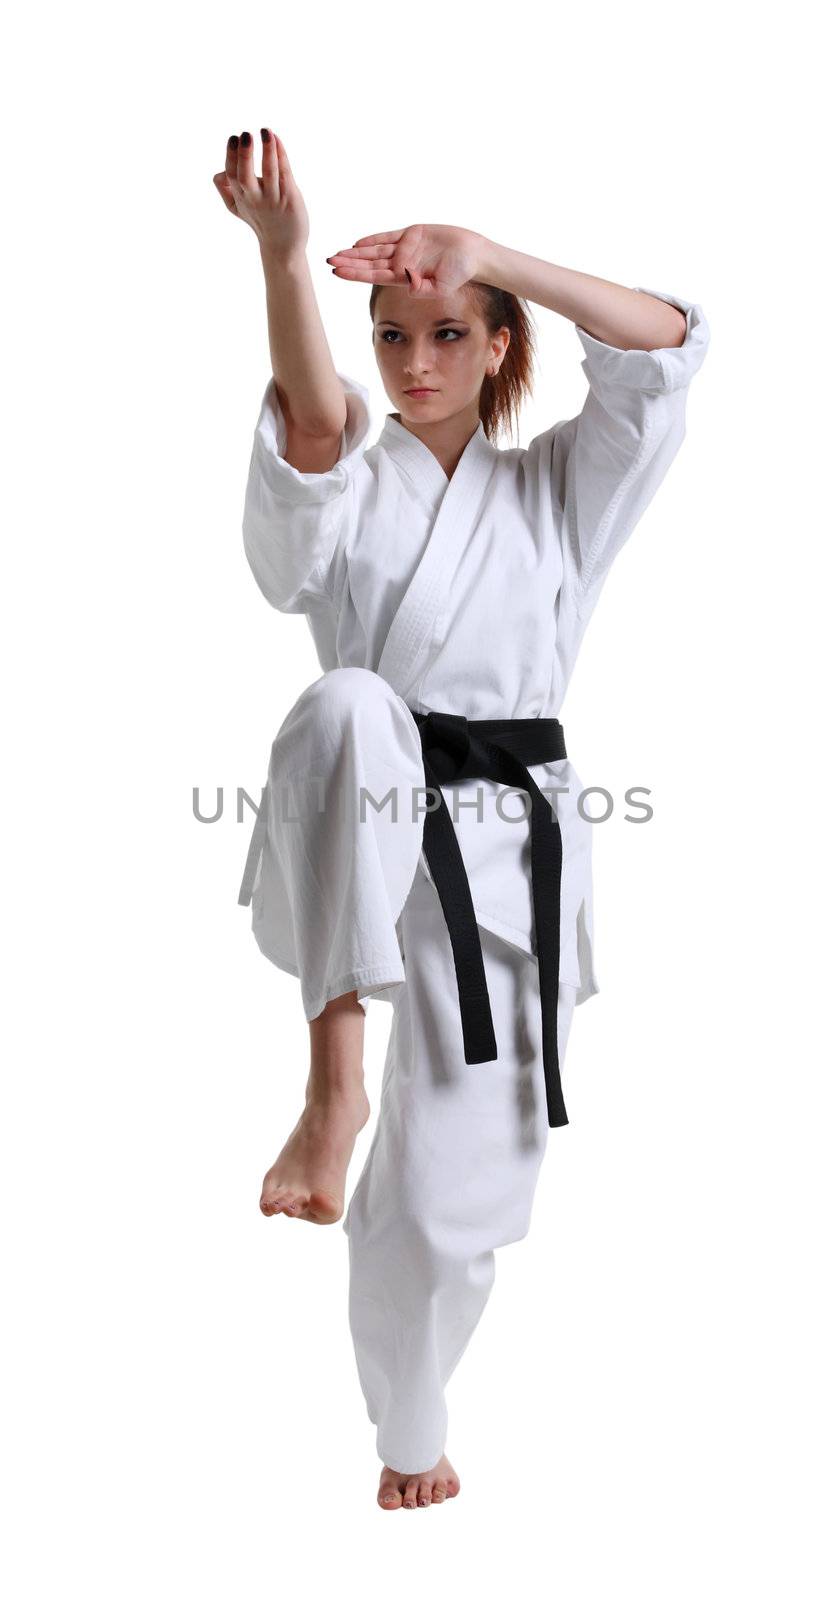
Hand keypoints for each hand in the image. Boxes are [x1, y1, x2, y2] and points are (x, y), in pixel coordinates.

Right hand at [212, 129, 308, 257]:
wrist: (283, 248)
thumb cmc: (261, 222)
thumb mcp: (238, 209)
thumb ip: (226, 190)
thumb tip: (217, 174)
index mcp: (240, 198)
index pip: (230, 175)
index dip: (231, 156)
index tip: (234, 137)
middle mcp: (254, 199)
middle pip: (244, 176)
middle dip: (244, 155)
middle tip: (245, 134)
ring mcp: (273, 199)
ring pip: (269, 173)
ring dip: (267, 151)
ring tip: (265, 131)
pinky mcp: (290, 198)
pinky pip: (284, 174)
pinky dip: (281, 155)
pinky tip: (277, 140)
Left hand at [326, 224, 484, 297]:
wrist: (472, 254)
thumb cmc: (460, 273)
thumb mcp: (442, 287)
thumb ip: (424, 288)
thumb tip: (407, 283)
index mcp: (405, 277)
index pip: (374, 276)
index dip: (355, 273)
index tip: (338, 272)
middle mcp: (401, 263)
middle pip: (369, 263)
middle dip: (350, 263)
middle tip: (329, 262)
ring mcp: (405, 247)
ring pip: (375, 250)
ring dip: (356, 252)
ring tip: (337, 254)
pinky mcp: (412, 233)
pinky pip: (388, 237)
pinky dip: (373, 239)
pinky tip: (358, 243)